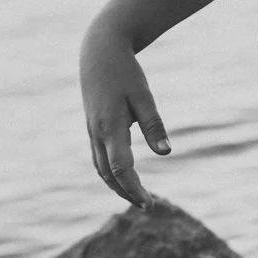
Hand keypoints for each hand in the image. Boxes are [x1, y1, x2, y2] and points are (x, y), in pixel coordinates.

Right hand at [80, 18, 170, 208]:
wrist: (99, 50)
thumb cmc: (125, 71)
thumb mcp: (143, 95)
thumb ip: (154, 125)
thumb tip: (166, 153)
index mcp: (110, 127)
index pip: (121, 169)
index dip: (134, 189)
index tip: (149, 204)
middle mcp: (97, 133)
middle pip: (108, 175)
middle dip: (126, 193)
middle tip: (146, 206)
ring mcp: (92, 130)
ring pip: (100, 168)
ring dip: (116, 185)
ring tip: (136, 197)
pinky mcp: (92, 126)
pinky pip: (98, 157)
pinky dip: (110, 172)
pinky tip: (123, 175)